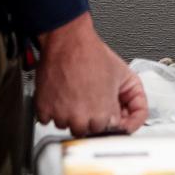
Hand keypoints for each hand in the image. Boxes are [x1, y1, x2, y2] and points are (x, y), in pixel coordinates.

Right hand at [35, 11, 148, 136]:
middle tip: (92, 99)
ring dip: (72, 115)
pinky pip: (49, 120)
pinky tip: (63, 94)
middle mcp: (81, 118)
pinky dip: (54, 110)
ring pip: (68, 127)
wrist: (68, 43)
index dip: (111, 119)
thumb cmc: (93, 55)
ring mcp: (61, 116)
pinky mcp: (43, 110)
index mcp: (103, 114)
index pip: (109, 131)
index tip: (109, 113)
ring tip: (76, 94)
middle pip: (88, 131)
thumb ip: (131, 102)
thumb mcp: (125, 76)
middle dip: (92, 117)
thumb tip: (128, 117)